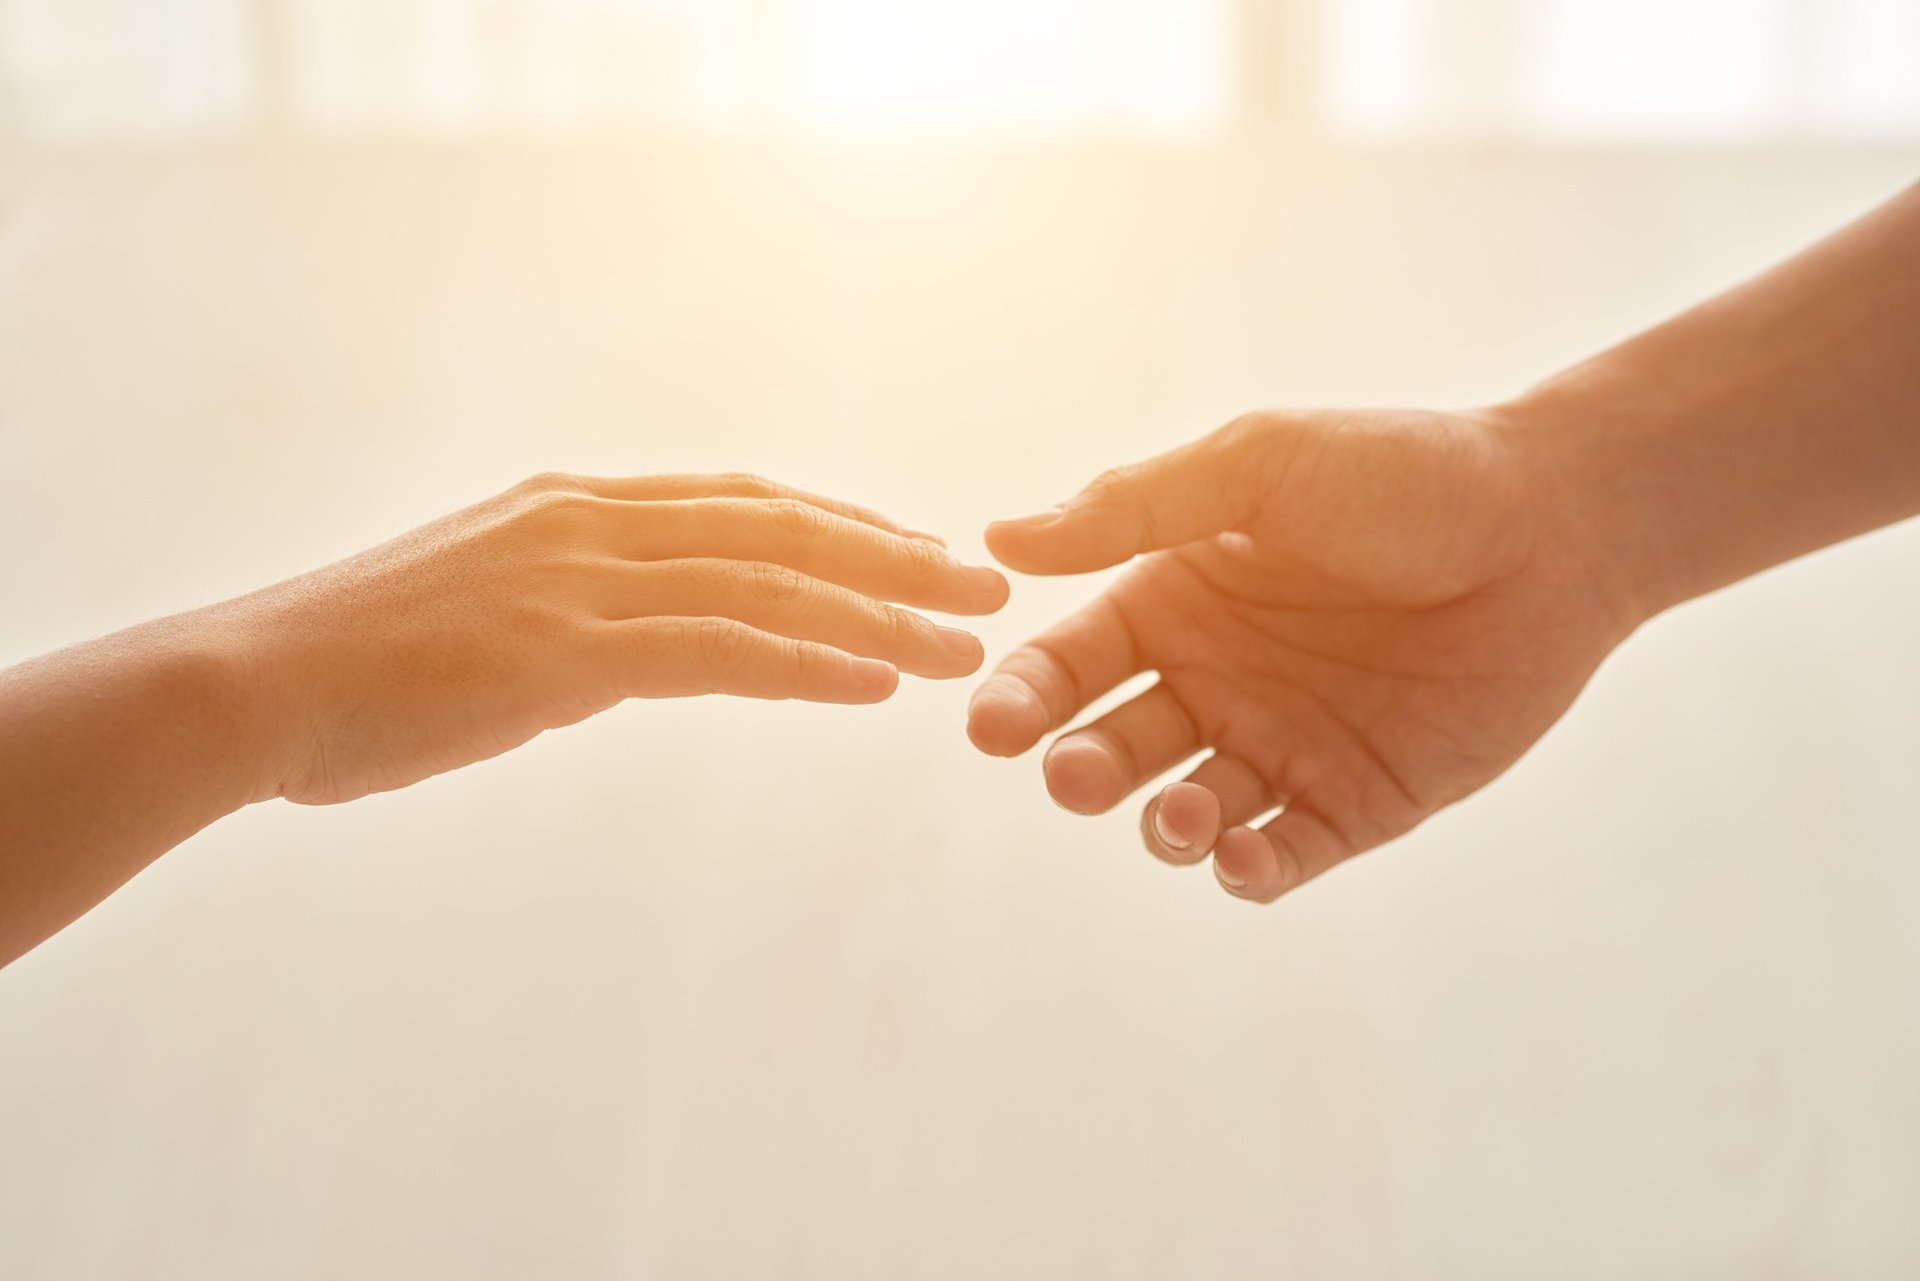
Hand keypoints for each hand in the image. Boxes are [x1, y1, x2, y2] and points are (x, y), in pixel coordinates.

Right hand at [223, 472, 1007, 805]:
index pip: (741, 500)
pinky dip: (809, 663)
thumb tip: (635, 650)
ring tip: (967, 643)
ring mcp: (578, 579)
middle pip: (780, 526)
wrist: (249, 687)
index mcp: (573, 507)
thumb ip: (571, 615)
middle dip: (893, 553)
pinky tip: (879, 685)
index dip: (841, 521)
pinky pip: (718, 651)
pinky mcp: (563, 650)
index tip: (915, 546)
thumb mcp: (481, 611)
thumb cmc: (356, 667)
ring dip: (879, 613)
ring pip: (768, 583)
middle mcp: (589, 522)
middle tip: (984, 581)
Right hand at [968, 408, 1638, 902]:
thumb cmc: (1402, 476)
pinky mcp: (1358, 802)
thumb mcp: (1258, 467)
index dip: (1023, 696)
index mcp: (1177, 598)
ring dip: (1164, 826)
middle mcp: (1217, 679)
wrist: (1558, 525)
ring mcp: (1284, 745)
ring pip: (1187, 811)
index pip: (1071, 661)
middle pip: (1113, 745)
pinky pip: (1282, 853)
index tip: (991, 726)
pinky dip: (1248, 870)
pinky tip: (1240, 856)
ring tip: (1180, 816)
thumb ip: (1137, 506)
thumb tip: (1002, 540)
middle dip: (1080, 769)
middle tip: (1076, 773)